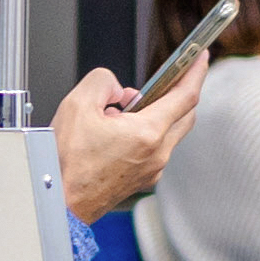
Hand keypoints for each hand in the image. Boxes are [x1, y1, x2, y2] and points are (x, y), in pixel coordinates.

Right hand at [53, 60, 203, 222]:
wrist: (58, 204)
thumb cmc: (65, 165)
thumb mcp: (77, 105)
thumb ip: (102, 82)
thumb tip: (116, 89)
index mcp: (147, 134)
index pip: (185, 96)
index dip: (196, 72)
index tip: (201, 57)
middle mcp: (157, 154)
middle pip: (184, 115)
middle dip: (179, 92)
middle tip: (169, 76)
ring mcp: (152, 170)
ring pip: (168, 132)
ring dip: (156, 113)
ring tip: (121, 108)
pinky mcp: (143, 179)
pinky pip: (155, 148)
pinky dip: (146, 132)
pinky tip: (118, 130)